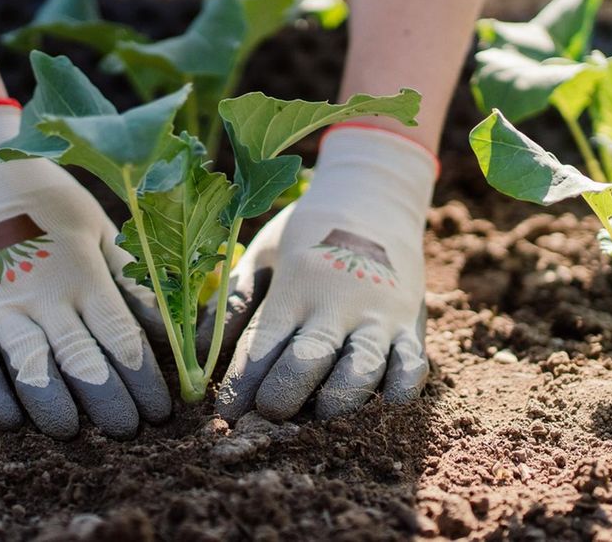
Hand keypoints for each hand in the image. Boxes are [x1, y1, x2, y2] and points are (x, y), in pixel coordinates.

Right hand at [0, 102, 170, 438]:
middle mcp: (43, 295)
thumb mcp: (97, 227)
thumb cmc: (44, 199)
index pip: (122, 338)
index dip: (144, 381)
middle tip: (129, 431)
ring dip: (56, 408)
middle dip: (110, 405)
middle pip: (83, 363)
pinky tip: (13, 420)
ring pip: (32, 371)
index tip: (162, 409)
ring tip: (72, 433)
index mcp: (83, 273)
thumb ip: (131, 277)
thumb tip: (171, 325)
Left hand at [214, 126, 435, 420]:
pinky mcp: (410, 324)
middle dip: (284, 398)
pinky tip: (381, 404)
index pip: (262, 346)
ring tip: (320, 415)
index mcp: (294, 286)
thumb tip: (199, 352)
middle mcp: (337, 302)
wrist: (374, 196)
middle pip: (308, 361)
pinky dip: (399, 391)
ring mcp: (378, 315)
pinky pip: (413, 366)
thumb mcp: (262, 255)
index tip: (225, 414)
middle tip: (270, 413)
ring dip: (338, 402)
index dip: (242, 386)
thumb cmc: (306, 233)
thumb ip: (232, 302)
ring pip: (362, 370)